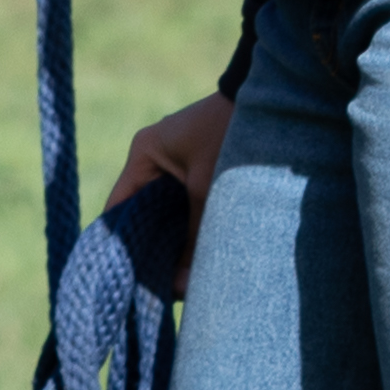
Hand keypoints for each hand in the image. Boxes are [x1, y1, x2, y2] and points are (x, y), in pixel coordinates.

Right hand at [104, 96, 228, 298]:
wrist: (271, 103)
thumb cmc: (230, 137)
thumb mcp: (209, 190)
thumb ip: (193, 237)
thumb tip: (179, 286)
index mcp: (143, 155)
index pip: (118, 206)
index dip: (119, 243)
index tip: (126, 279)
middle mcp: (151, 159)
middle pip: (139, 213)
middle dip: (148, 248)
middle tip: (155, 286)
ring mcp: (172, 164)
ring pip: (162, 213)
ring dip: (169, 240)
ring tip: (173, 277)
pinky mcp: (192, 171)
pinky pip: (180, 206)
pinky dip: (184, 228)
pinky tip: (190, 255)